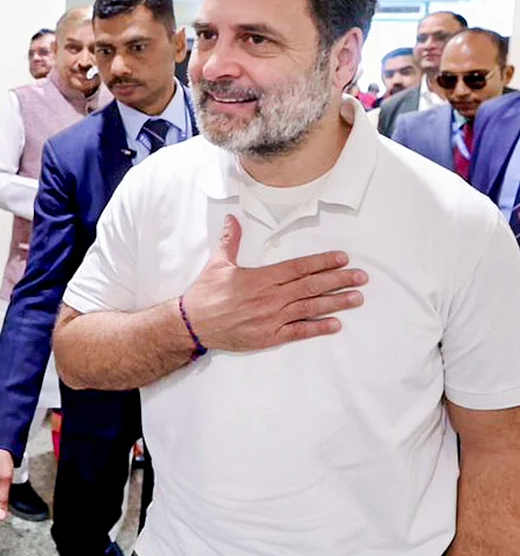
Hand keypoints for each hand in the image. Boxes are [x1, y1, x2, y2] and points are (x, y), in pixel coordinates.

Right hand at [181, 215, 367, 351]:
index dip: (322, 262)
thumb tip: (232, 219)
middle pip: (311, 286)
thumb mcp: (217, 264)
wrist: (193, 324)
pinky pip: (299, 331)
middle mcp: (271, 297)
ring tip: (356, 298)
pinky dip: (318, 327)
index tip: (342, 258)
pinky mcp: (269, 336)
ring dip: (336, 302)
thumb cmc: (205, 294)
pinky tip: (335, 324)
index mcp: (261, 278)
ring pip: (310, 307)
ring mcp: (272, 318)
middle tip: (361, 277)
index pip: (299, 268)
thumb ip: (230, 241)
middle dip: (339, 280)